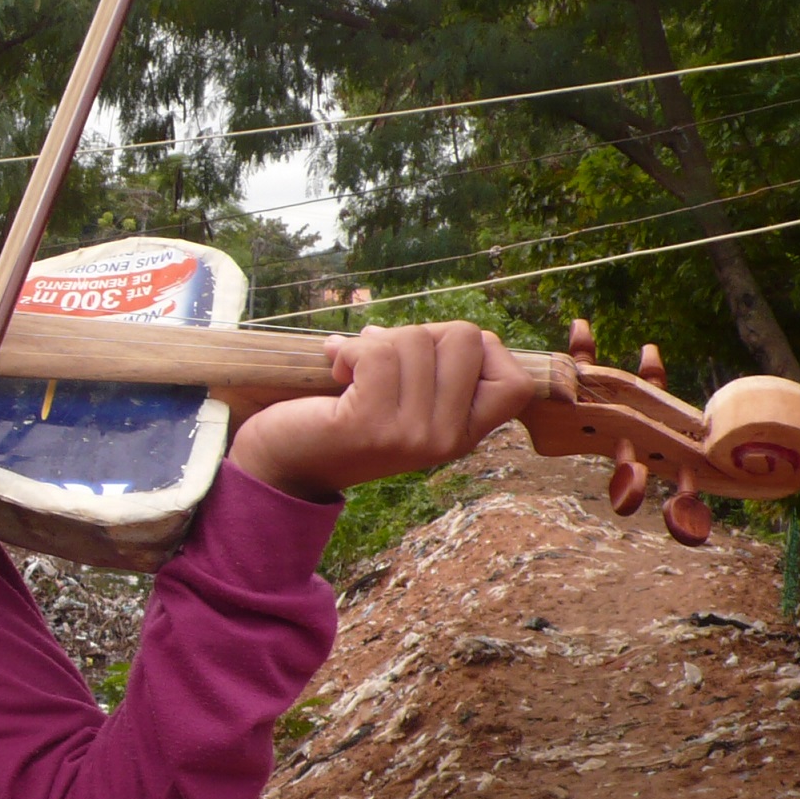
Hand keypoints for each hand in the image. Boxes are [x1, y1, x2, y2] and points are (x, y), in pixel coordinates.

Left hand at [227, 321, 536, 500]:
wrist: (284, 467)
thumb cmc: (343, 421)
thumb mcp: (405, 403)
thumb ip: (434, 372)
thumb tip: (440, 331)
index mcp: (463, 436)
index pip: (515, 382)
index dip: (484, 350)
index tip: (434, 358)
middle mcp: (446, 441)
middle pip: (465, 338)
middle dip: (419, 333)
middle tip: (384, 361)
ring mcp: (411, 435)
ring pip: (416, 338)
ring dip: (377, 341)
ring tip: (353, 369)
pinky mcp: (370, 424)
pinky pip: (378, 351)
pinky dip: (349, 349)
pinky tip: (334, 369)